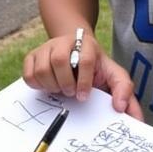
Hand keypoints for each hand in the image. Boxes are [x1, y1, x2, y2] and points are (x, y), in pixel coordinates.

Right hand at [22, 32, 138, 115]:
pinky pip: (28, 73)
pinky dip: (38, 85)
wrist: (75, 48)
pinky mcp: (32, 56)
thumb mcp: (113, 74)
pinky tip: (49, 86)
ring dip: (52, 85)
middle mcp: (64, 42)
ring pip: (42, 68)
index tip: (84, 96)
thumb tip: (122, 109)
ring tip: (61, 89)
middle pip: (59, 60)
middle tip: (71, 93)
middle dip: (65, 83)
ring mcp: (46, 48)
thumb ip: (124, 90)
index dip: (84, 81)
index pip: (84, 59)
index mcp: (87, 45)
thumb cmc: (96, 67)